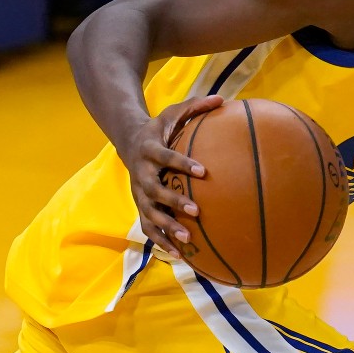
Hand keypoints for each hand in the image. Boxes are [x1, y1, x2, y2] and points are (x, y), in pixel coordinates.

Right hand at [116, 95, 223, 257]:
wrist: (129, 140)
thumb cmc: (159, 127)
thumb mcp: (173, 112)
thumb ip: (196, 106)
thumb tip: (224, 99)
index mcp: (149, 149)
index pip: (166, 157)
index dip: (182, 164)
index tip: (203, 171)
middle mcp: (140, 173)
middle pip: (154, 190)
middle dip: (173, 201)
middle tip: (196, 211)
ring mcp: (138, 192)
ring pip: (149, 213)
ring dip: (167, 227)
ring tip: (187, 239)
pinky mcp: (140, 205)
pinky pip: (148, 227)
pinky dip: (162, 240)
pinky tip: (180, 254)